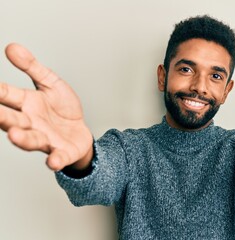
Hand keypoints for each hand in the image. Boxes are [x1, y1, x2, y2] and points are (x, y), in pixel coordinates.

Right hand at [0, 43, 92, 170]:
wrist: (80, 130)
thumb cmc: (62, 108)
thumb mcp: (51, 83)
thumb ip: (32, 68)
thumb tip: (11, 47)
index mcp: (26, 104)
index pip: (6, 96)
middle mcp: (31, 123)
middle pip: (13, 120)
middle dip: (2, 116)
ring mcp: (46, 138)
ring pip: (31, 140)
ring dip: (22, 139)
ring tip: (15, 134)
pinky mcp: (62, 151)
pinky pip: (58, 157)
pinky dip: (55, 160)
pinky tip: (53, 161)